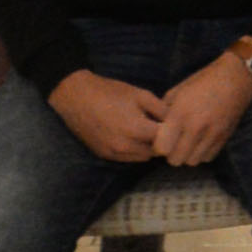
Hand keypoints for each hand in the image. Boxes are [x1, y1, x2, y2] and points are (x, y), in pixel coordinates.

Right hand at [50, 70, 166, 163]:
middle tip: (161, 128)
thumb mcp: (141, 95)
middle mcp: (125, 147)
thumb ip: (161, 110)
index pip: (166, 140)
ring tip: (146, 131)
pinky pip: (127, 158)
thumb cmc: (110, 92)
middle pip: (155, 151)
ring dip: (147, 147)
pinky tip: (132, 136)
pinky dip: (133, 151)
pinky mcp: (103, 155)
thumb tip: (176, 120)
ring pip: (142, 157)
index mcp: (136, 130)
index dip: (173, 132)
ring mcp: (112, 153)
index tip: (175, 125)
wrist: (75, 97)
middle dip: (161, 141)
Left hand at [150, 47, 251, 167]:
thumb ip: (164, 113)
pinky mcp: (225, 137)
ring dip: (187, 155)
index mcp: (181, 113)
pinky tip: (201, 141)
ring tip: (187, 142)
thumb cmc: (203, 81)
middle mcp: (196, 126)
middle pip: (175, 160)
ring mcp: (213, 134)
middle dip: (171, 153)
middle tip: (173, 142)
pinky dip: (201, 153)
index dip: (158, 146)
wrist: (237, 77)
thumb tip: (156, 130)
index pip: (161, 148)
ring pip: (192, 161)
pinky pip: (207, 157)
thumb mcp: (178, 91)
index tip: (161, 138)